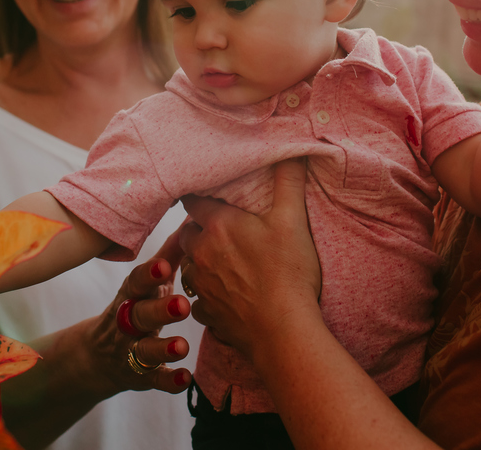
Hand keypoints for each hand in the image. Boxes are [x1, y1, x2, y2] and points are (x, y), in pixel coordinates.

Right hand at [80, 253, 193, 396]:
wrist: (97, 357)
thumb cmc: (134, 307)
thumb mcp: (145, 284)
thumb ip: (167, 256)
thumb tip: (190, 223)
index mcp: (131, 295)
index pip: (137, 283)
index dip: (148, 275)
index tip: (163, 266)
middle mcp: (128, 322)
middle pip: (140, 314)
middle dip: (160, 310)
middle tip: (182, 305)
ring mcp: (132, 350)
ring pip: (146, 349)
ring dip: (163, 348)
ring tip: (182, 346)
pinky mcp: (141, 376)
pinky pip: (155, 380)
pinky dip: (169, 381)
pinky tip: (186, 379)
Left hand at [177, 157, 320, 359]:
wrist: (283, 331)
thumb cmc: (289, 273)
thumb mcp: (293, 219)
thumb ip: (288, 180)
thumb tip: (291, 149)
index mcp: (218, 226)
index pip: (193, 201)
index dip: (200, 196)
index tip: (207, 194)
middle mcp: (201, 254)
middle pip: (187, 234)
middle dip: (199, 230)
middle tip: (220, 229)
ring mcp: (201, 286)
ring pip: (190, 267)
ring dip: (201, 263)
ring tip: (224, 263)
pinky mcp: (207, 314)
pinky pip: (199, 301)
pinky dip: (209, 296)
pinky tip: (227, 296)